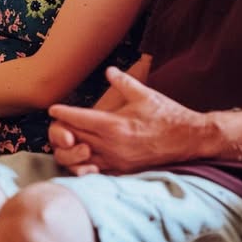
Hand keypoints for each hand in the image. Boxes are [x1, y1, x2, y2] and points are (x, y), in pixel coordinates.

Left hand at [49, 66, 209, 174]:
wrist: (188, 139)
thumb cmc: (166, 114)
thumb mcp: (144, 94)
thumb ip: (123, 82)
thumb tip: (109, 71)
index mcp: (115, 125)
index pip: (79, 119)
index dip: (63, 113)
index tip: (52, 109)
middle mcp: (112, 145)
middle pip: (75, 138)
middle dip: (63, 129)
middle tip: (56, 121)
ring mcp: (117, 161)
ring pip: (81, 156)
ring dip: (71, 147)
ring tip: (67, 137)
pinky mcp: (123, 170)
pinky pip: (96, 170)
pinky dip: (84, 162)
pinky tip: (82, 154)